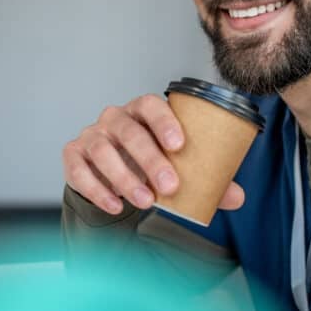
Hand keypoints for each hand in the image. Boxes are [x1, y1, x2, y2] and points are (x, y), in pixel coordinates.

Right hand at [62, 94, 244, 214]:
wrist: (109, 174)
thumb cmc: (147, 162)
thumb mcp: (175, 165)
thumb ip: (205, 178)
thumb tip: (237, 197)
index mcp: (141, 111)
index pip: (150, 104)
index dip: (165, 121)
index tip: (180, 145)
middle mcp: (114, 118)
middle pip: (129, 131)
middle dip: (150, 159)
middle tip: (170, 185)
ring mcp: (92, 135)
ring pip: (103, 150)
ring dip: (125, 178)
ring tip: (146, 201)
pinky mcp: (73, 155)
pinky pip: (80, 169)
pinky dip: (98, 189)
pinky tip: (116, 206)